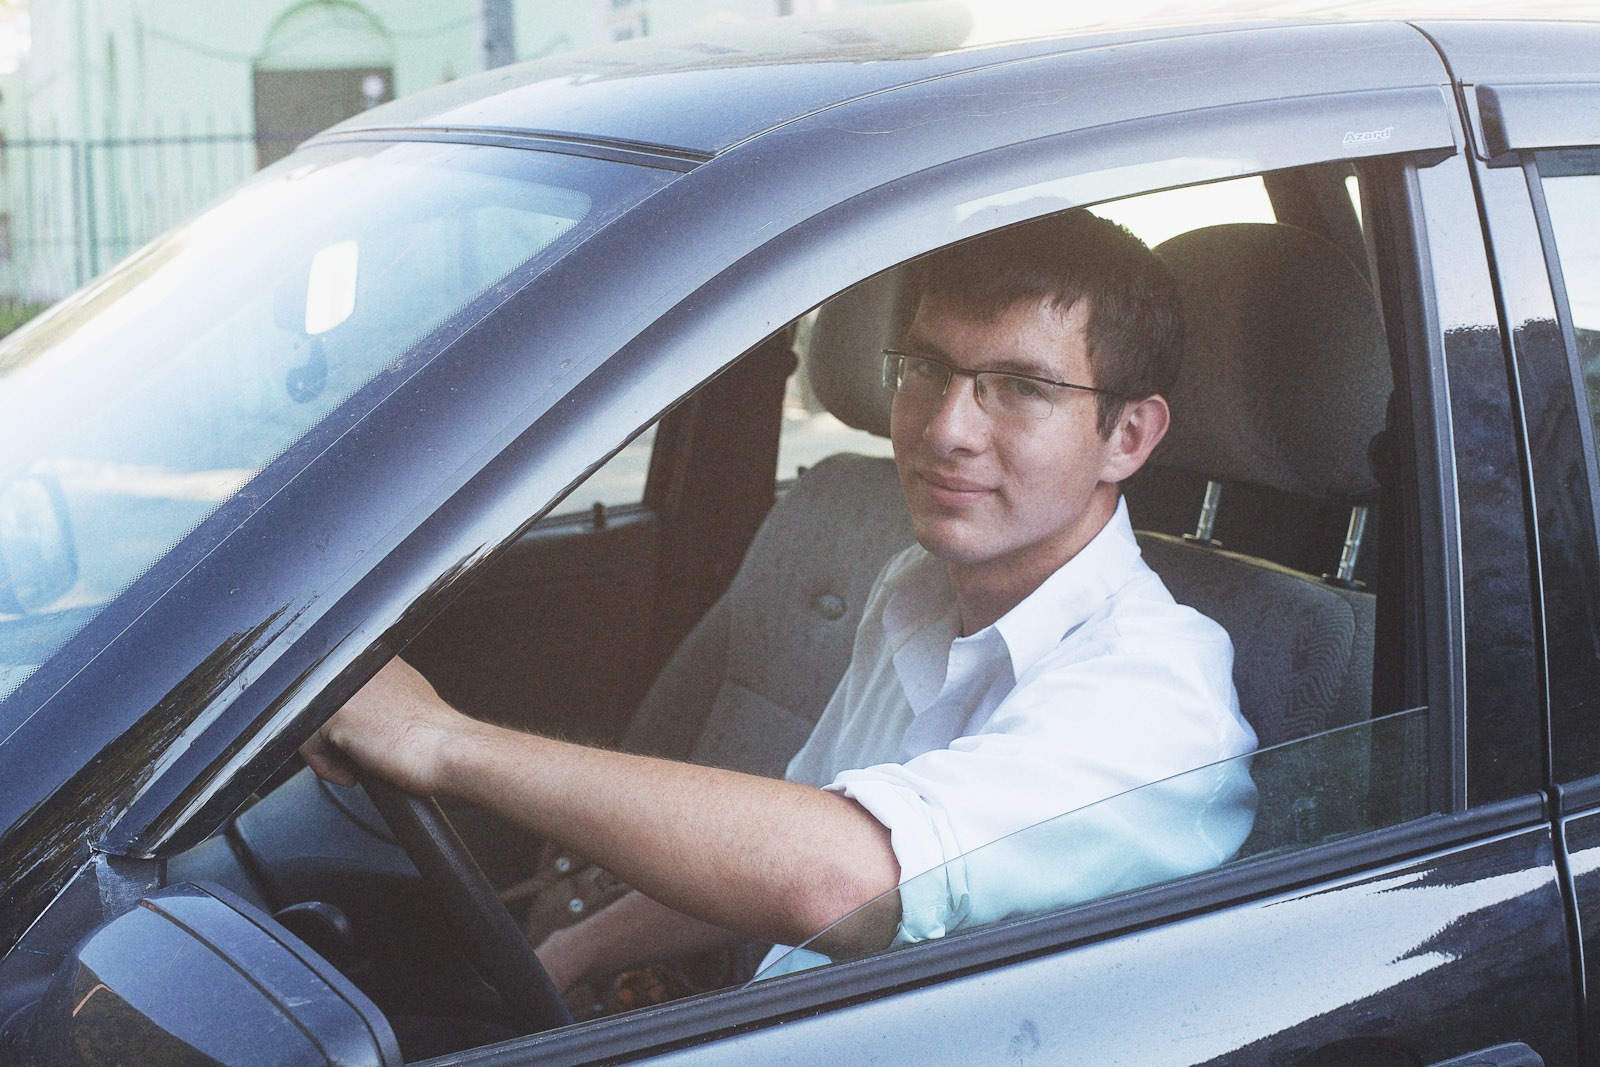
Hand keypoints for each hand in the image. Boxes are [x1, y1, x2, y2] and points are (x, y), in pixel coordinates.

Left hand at [300, 657, 470, 794]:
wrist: (447, 750)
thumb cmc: (436, 736)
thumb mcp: (408, 698)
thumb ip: (379, 695)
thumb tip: (362, 712)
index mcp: (376, 657)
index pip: (337, 685)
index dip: (346, 718)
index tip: (359, 738)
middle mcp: (357, 665)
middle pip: (319, 701)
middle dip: (333, 733)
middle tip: (356, 754)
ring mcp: (342, 687)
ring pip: (308, 721)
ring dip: (329, 751)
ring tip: (357, 765)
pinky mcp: (334, 714)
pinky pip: (307, 745)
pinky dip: (325, 767)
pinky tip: (354, 772)